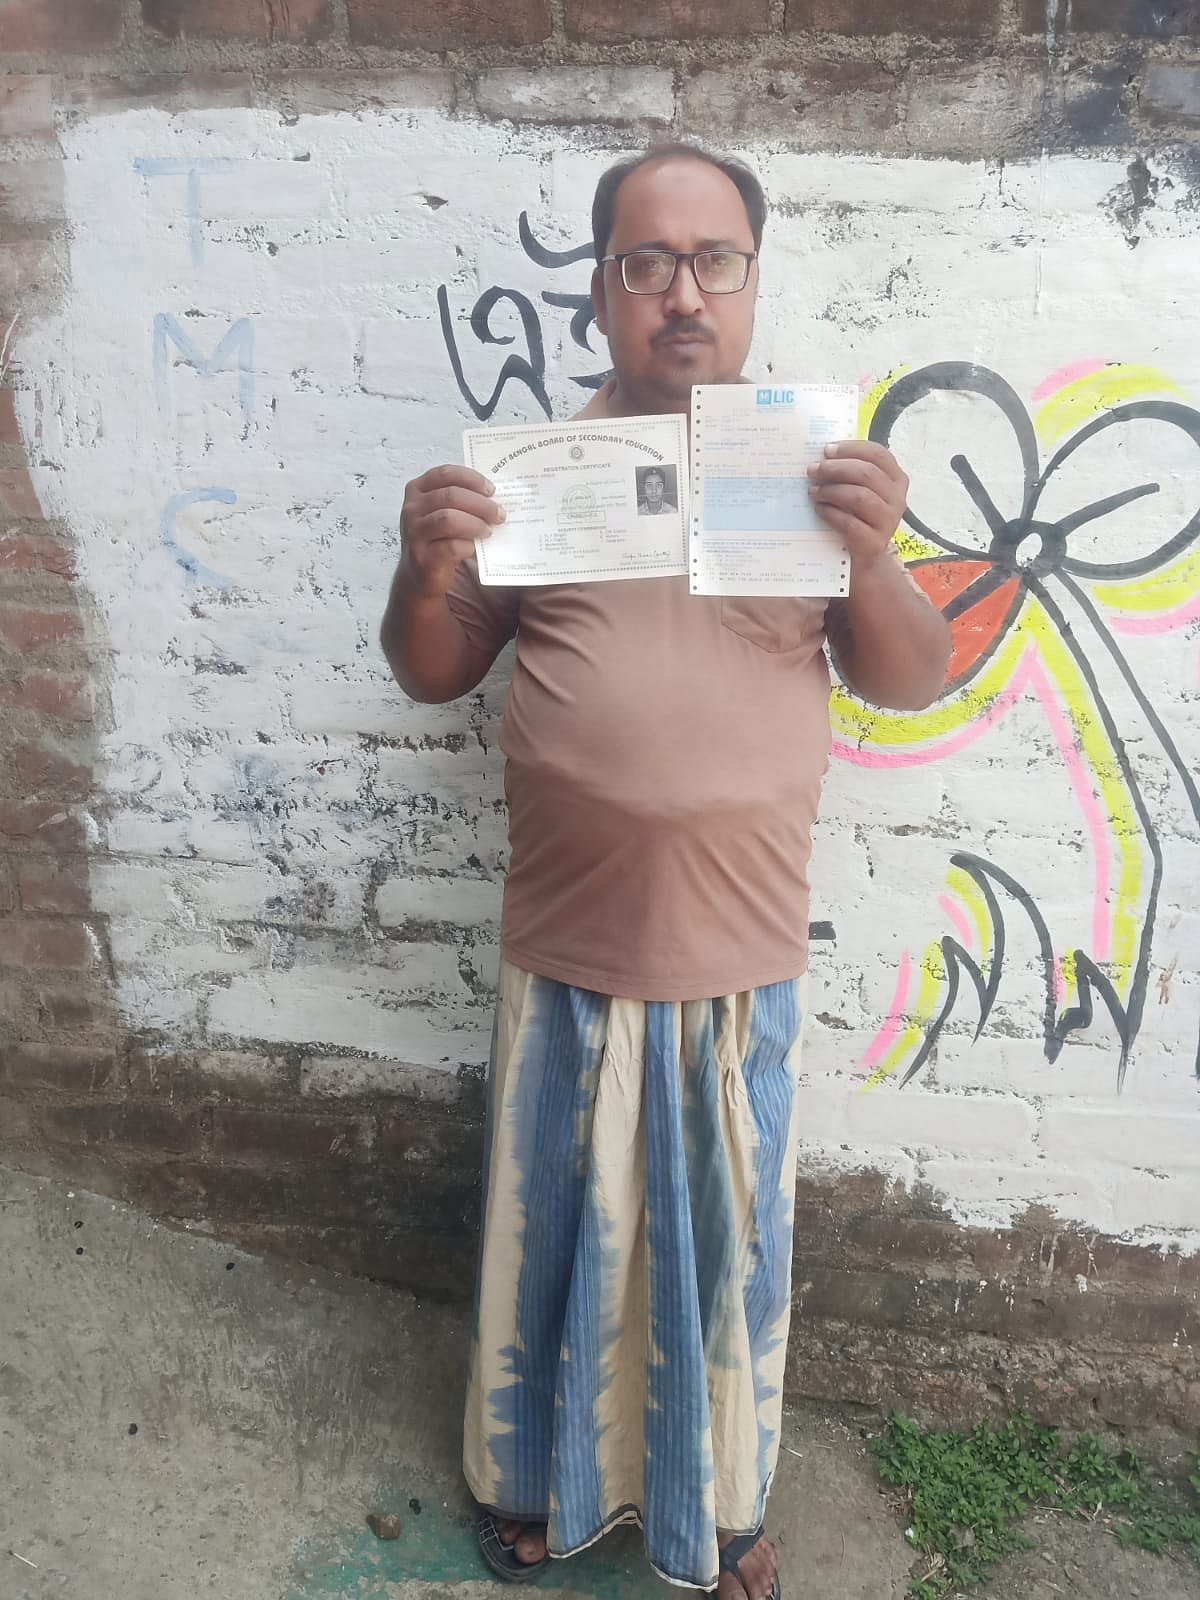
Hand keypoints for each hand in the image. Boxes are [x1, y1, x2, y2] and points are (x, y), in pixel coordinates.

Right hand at [398, 465, 505, 598]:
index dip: (471, 479)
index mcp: (417, 490)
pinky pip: (450, 547)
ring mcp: (414, 533)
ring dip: (475, 524)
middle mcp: (412, 509)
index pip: (445, 474)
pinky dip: (468, 545)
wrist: (421, 574)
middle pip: (451, 496)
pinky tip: (475, 547)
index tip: (491, 489)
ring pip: (449, 519)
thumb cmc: (438, 538)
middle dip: (481, 504)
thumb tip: (494, 496)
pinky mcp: (422, 557)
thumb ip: (460, 499)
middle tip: (499, 514)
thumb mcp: (442, 511)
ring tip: (488, 530)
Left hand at [807, 440, 908, 574]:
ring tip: (813, 491)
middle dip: (836, 469)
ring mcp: (889, 521)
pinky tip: (819, 508)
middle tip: (813, 470)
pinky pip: (849, 523)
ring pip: (859, 497)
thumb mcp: (861, 490)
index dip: (851, 449)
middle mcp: (898, 499)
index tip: (827, 450)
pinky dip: (831, 513)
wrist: (864, 557)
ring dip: (831, 490)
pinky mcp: (874, 542)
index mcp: (897, 479)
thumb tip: (822, 456)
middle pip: (867, 473)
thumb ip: (851, 472)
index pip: (878, 454)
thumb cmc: (859, 516)